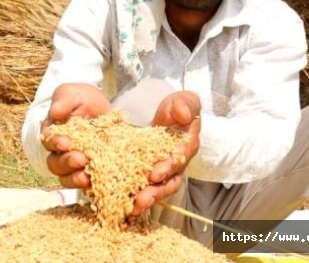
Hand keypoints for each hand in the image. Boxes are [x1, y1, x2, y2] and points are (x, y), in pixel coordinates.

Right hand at [40, 83, 110, 188]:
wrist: (102, 106)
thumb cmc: (82, 99)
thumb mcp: (73, 93)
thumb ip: (64, 100)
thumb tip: (55, 112)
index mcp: (53, 133)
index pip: (48, 142)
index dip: (55, 143)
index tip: (65, 142)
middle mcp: (60, 152)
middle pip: (56, 164)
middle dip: (66, 163)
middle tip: (80, 159)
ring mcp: (75, 163)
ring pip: (67, 178)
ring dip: (75, 179)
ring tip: (86, 177)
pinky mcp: (92, 170)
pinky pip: (87, 184)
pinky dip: (90, 187)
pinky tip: (97, 185)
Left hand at [131, 91, 200, 215]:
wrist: (165, 117)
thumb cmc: (176, 109)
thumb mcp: (183, 101)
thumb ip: (186, 104)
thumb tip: (183, 114)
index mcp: (187, 145)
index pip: (181, 157)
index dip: (169, 166)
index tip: (155, 173)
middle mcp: (177, 163)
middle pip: (170, 181)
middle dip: (156, 191)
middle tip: (142, 198)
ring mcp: (163, 172)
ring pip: (158, 190)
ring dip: (146, 199)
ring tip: (132, 207)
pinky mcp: (148, 176)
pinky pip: (143, 189)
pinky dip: (133, 197)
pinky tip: (121, 205)